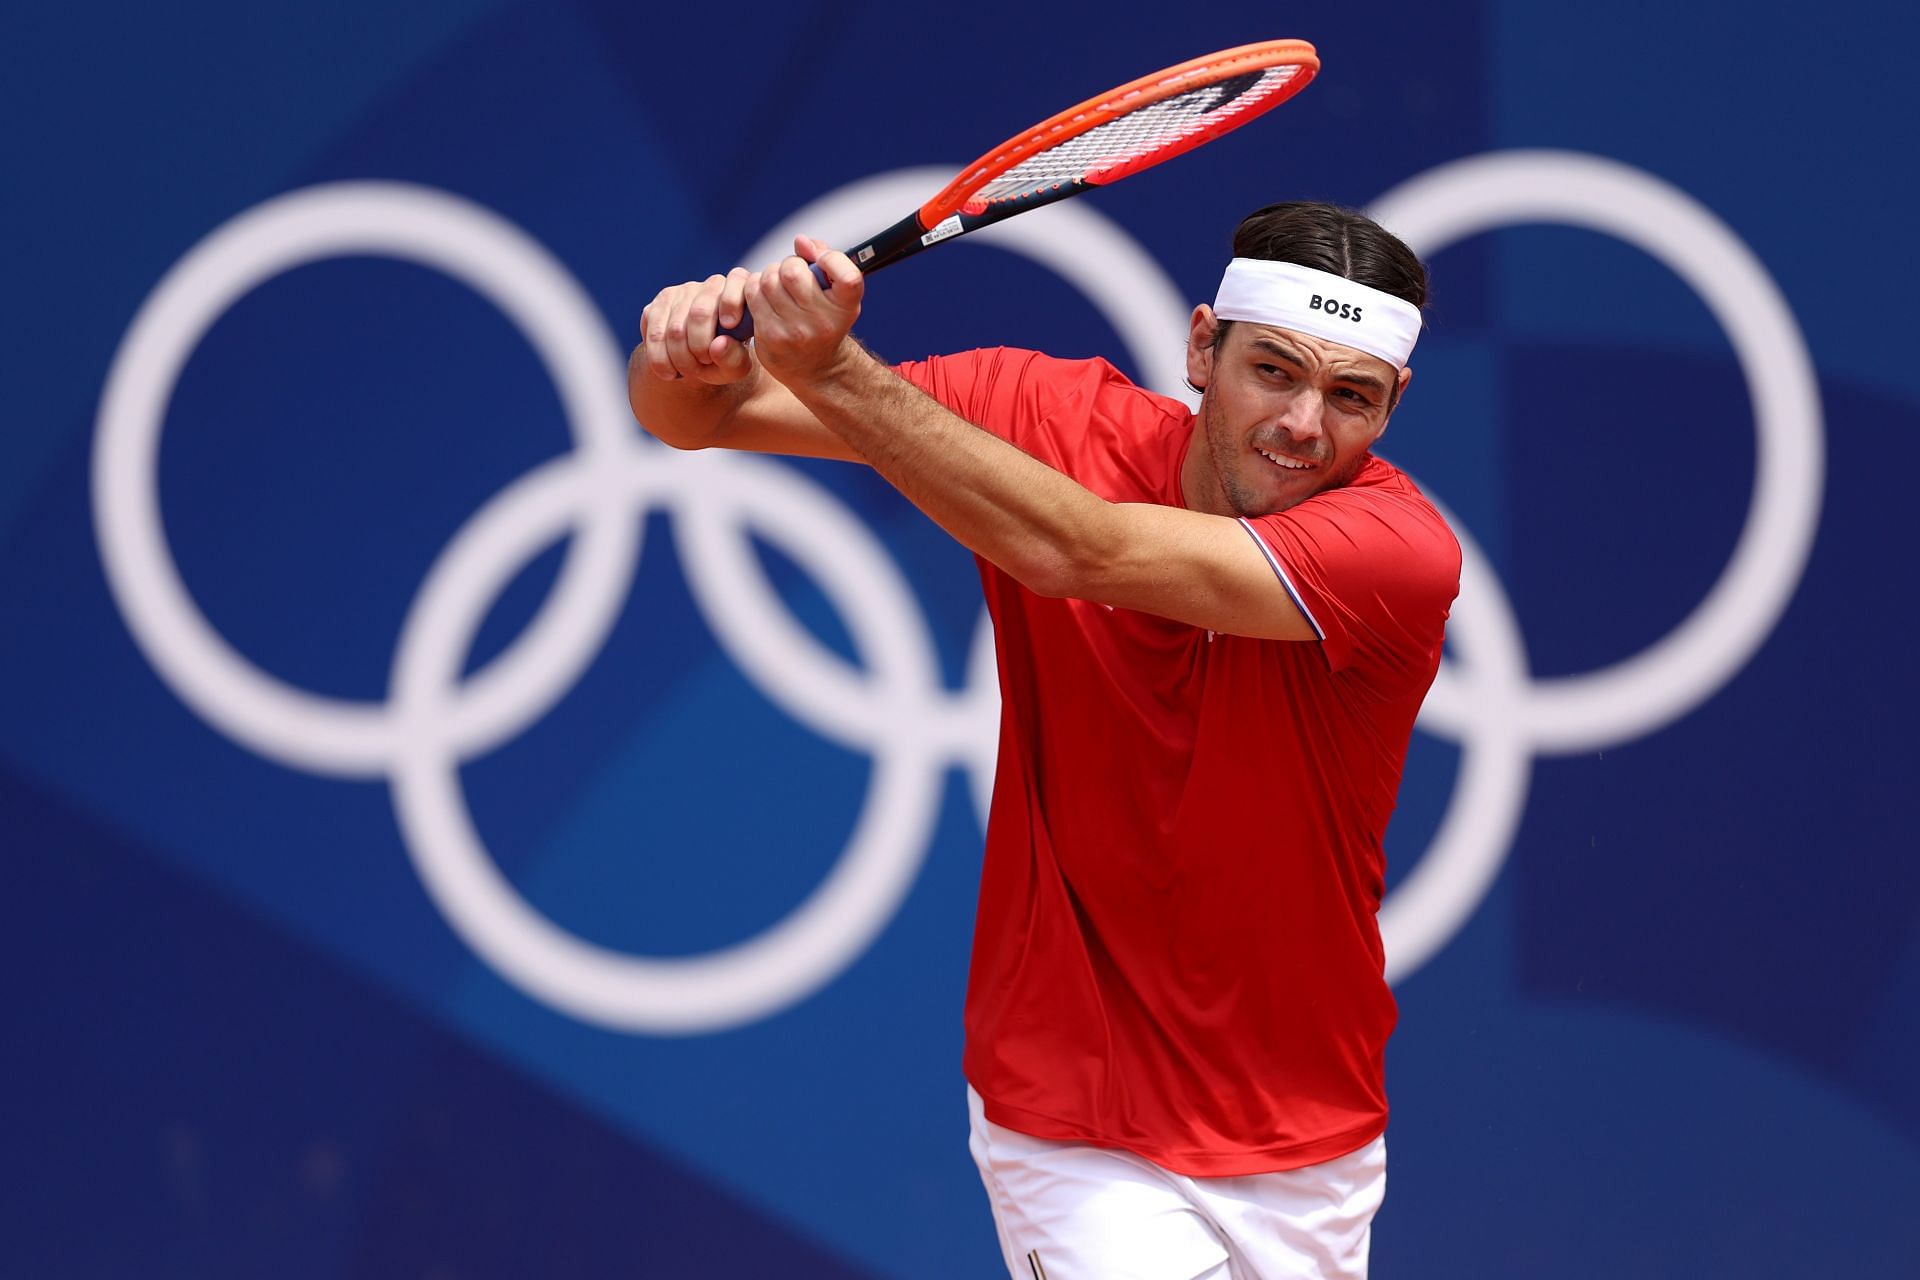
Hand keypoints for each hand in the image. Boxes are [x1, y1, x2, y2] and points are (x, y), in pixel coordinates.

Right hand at [639, 268, 755, 384]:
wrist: (695, 363)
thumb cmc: (724, 360)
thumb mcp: (736, 367)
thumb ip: (734, 358)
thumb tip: (718, 345)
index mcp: (739, 292)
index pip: (737, 280)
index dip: (732, 301)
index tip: (730, 326)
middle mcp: (710, 285)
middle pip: (700, 312)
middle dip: (699, 348)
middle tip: (703, 366)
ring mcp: (681, 292)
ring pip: (675, 328)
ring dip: (679, 359)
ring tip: (687, 373)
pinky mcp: (657, 305)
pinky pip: (655, 334)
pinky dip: (660, 359)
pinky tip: (669, 372)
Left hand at [744, 234, 863, 386]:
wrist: (814, 367)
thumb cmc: (824, 318)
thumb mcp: (836, 293)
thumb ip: (824, 259)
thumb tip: (800, 241)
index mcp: (847, 306)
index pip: (847, 276)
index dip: (831, 258)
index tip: (821, 260)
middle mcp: (824, 321)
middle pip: (792, 271)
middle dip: (788, 265)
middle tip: (792, 275)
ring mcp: (796, 331)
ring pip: (768, 280)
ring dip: (770, 276)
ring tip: (778, 288)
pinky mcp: (771, 336)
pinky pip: (753, 295)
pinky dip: (755, 290)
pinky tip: (766, 299)